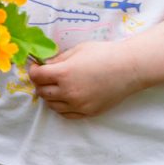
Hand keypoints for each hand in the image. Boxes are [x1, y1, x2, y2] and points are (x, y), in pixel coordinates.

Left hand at [27, 41, 144, 119]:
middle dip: (40, 83)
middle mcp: (68, 92)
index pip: (37, 77)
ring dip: (50, 96)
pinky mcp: (87, 112)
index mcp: (64, 73)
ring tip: (57, 86)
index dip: (34, 71)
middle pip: (42, 92)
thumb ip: (58, 60)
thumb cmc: (104, 54)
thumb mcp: (78, 50)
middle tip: (46, 76)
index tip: (37, 67)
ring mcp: (78, 105)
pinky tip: (66, 97)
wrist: (129, 68)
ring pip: (52, 105)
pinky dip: (62, 106)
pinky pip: (66, 114)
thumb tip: (45, 65)